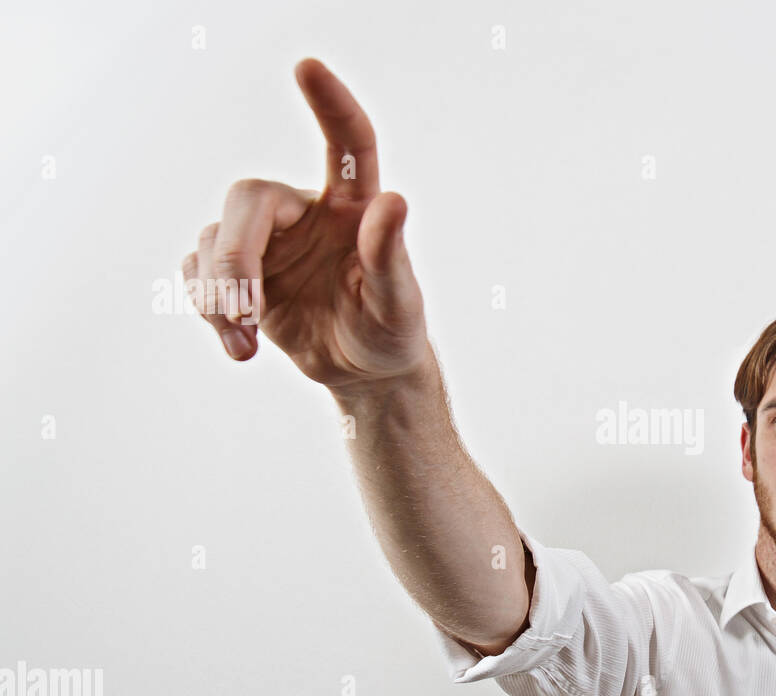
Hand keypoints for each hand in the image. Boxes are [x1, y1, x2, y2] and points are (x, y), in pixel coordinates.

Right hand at [182, 59, 427, 387]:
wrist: (364, 371)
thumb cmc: (390, 330)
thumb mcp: (399, 304)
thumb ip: (390, 256)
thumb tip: (394, 202)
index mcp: (353, 208)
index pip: (346, 144)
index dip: (330, 105)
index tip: (307, 66)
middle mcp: (306, 213)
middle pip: (248, 198)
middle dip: (237, 256)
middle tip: (247, 310)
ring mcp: (268, 241)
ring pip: (214, 239)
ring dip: (219, 293)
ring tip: (246, 341)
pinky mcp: (239, 273)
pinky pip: (198, 273)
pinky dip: (208, 309)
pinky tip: (238, 346)